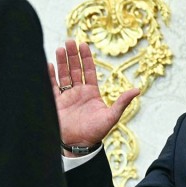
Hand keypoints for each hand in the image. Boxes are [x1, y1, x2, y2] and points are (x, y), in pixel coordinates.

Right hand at [49, 40, 138, 154]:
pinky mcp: (56, 103)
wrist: (78, 145)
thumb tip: (137, 90)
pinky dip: (49, 76)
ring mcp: (66, 97)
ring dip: (61, 62)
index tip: (83, 45)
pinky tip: (48, 65)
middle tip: (69, 41)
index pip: (88, 70)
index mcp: (91, 93)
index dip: (86, 57)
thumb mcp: (111, 116)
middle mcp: (78, 92)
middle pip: (74, 69)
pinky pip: (51, 86)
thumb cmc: (95, 132)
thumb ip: (122, 102)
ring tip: (59, 48)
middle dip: (72, 55)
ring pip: (63, 75)